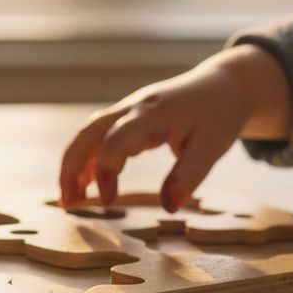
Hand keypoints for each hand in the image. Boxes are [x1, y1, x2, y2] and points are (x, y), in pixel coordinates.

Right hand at [58, 44, 291, 211]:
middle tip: (68, 202)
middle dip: (72, 166)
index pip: (116, 139)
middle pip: (88, 132)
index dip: (106, 170)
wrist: (224, 85)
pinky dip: (89, 160)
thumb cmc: (219, 113)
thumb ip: (189, 176)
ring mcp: (128, 111)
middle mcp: (133, 108)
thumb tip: (168, 207)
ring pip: (89, 134)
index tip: (109, 201)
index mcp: (153, 112)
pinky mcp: (129, 119)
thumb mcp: (213, 147)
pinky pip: (100, 137)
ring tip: (71, 199)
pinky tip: (87, 184)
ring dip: (75, 164)